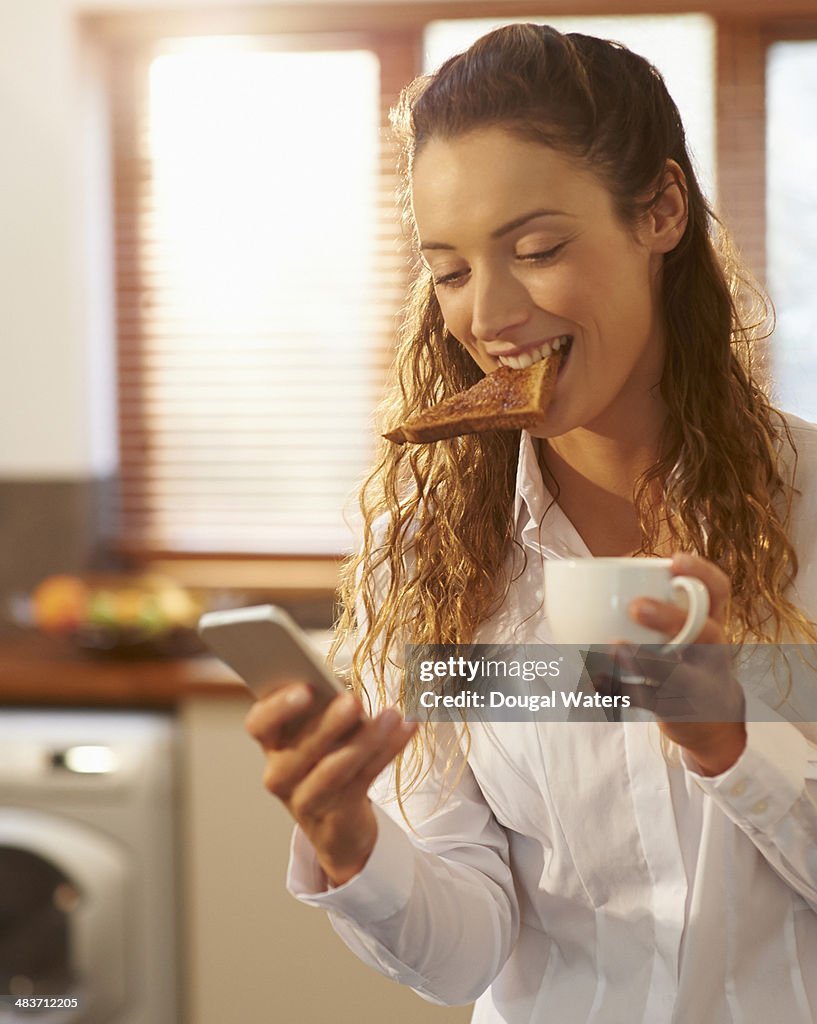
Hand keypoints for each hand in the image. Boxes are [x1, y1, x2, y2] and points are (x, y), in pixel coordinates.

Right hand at [245, 683, 416, 884]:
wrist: (339, 826)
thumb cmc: (327, 760)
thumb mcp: (321, 732)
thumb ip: (325, 708)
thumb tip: (344, 686)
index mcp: (272, 744)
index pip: (259, 723)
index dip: (278, 706)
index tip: (305, 688)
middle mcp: (280, 774)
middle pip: (298, 749)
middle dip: (328, 723)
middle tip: (354, 701)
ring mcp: (305, 799)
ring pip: (334, 770)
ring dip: (366, 739)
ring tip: (392, 715)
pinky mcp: (336, 816)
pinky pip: (363, 780)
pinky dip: (387, 751)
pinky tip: (406, 729)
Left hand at [594, 552, 746, 774]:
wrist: (712, 719)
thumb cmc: (686, 659)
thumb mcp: (686, 630)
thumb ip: (656, 603)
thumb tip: (593, 575)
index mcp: (711, 622)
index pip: (717, 591)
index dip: (701, 573)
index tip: (675, 561)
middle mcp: (711, 651)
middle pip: (705, 632)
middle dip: (671, 618)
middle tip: (636, 607)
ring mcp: (697, 683)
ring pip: (676, 673)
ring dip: (644, 660)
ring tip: (612, 647)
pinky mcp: (676, 709)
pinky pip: (649, 701)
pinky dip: (621, 691)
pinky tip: (596, 681)